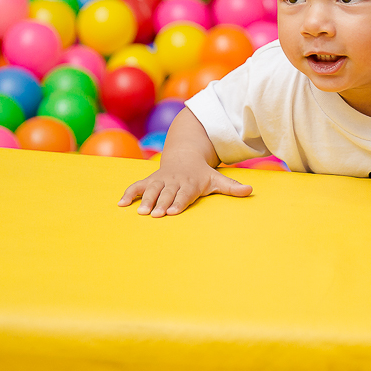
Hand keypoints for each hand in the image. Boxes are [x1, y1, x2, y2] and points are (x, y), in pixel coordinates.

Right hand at [118, 160, 251, 216]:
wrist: (185, 156)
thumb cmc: (202, 174)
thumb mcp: (217, 180)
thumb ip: (232, 187)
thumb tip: (250, 191)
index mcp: (190, 183)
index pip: (184, 194)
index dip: (178, 202)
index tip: (172, 211)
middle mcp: (174, 182)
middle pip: (167, 193)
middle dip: (161, 203)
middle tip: (154, 215)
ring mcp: (161, 180)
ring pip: (152, 190)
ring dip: (145, 200)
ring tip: (140, 212)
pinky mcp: (150, 180)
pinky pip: (137, 186)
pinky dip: (129, 194)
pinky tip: (120, 205)